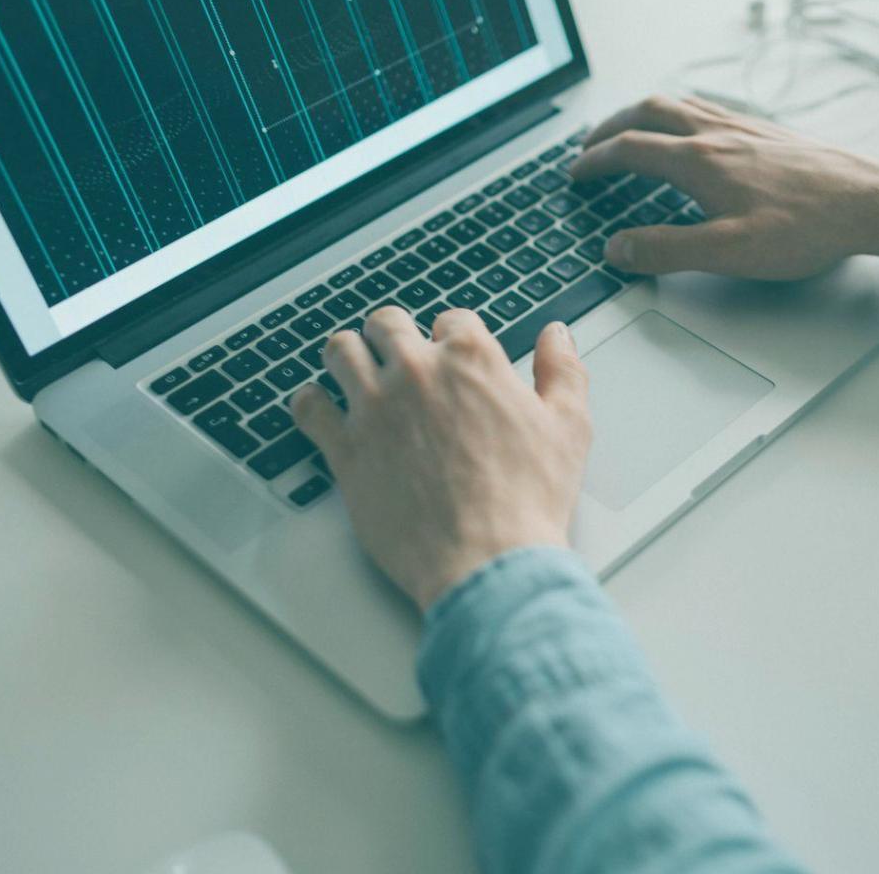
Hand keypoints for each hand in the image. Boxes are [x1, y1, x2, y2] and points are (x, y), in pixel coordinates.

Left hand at [291, 308, 592, 611]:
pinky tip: (320, 407)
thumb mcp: (568, 427)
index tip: (452, 353)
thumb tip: (556, 336)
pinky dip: (311, 403)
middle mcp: (417, 373)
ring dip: (348, 355)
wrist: (487, 559)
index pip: (451, 319)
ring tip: (355, 368)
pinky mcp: (345, 449)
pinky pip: (309, 408)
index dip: (452, 336)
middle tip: (397, 354)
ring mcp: (375, 408)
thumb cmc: (529, 499)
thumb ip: (562, 371)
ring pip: (341, 351)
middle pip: (387, 324)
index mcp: (471, 359)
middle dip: (393, 334)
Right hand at [570, 95, 878, 277]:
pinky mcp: (768, 131)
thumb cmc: (807, 229)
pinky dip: (680, 113)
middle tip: (590, 146)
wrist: (869, 202)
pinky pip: (709, 107)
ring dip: (642, 114)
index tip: (575, 173)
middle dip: (611, 127)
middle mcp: (718, 133)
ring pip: (679, 104)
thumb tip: (618, 249)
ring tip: (628, 130)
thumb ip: (667, 250)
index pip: (630, 149)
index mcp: (700, 161)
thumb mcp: (729, 253)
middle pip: (648, 112)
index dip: (595, 161)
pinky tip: (691, 130)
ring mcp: (745, 127)